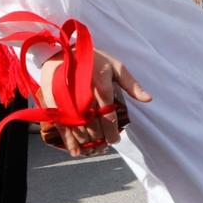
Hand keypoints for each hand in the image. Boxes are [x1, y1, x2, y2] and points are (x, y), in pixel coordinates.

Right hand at [36, 47, 150, 155]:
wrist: (62, 50)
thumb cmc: (93, 59)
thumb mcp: (116, 66)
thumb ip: (131, 84)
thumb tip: (148, 99)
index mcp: (102, 86)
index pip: (108, 116)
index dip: (112, 131)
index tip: (115, 140)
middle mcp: (84, 95)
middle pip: (93, 125)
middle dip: (100, 139)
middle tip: (104, 146)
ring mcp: (68, 100)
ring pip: (79, 128)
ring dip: (87, 143)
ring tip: (93, 150)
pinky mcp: (54, 103)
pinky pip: (62, 125)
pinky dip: (69, 141)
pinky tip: (76, 151)